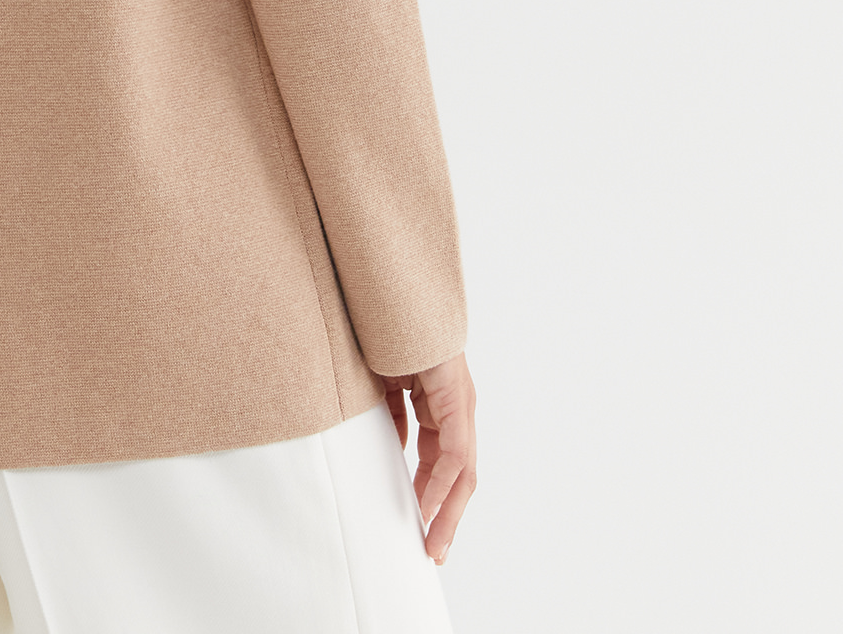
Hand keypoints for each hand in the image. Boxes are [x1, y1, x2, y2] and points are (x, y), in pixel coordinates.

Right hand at [377, 350, 476, 564]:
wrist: (392, 294)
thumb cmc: (384, 334)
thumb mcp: (384, 386)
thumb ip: (393, 416)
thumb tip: (394, 447)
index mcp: (440, 405)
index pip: (443, 463)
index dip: (433, 499)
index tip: (420, 532)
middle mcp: (457, 407)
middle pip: (460, 475)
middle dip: (446, 516)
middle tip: (432, 551)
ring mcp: (460, 402)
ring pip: (461, 469)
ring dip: (446, 508)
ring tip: (432, 540)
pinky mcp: (457, 397)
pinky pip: (453, 449)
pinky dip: (439, 480)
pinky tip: (426, 503)